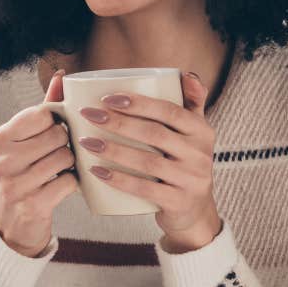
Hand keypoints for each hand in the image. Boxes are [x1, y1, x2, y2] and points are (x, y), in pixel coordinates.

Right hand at [0, 70, 78, 256]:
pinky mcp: (33, 205)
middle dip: (66, 145)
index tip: (55, 133)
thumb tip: (62, 77)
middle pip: (57, 135)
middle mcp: (2, 160)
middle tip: (59, 156)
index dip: (56, 122)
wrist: (9, 229)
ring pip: (65, 157)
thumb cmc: (20, 178)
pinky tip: (64, 187)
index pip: (41, 113)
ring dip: (71, 165)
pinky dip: (73, 185)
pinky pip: (69, 182)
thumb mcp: (21, 145)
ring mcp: (15, 184)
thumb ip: (42, 111)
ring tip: (61, 171)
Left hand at [78, 69, 222, 245]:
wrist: (195, 212)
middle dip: (118, 122)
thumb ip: (192, 104)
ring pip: (148, 161)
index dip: (138, 103)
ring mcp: (191, 180)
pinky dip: (119, 180)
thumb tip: (186, 74)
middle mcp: (200, 154)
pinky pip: (145, 189)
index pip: (169, 111)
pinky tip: (97, 172)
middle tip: (88, 115)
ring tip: (86, 142)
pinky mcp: (178, 202)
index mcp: (201, 131)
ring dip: (113, 150)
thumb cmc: (185, 165)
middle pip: (155, 133)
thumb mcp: (195, 135)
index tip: (107, 97)